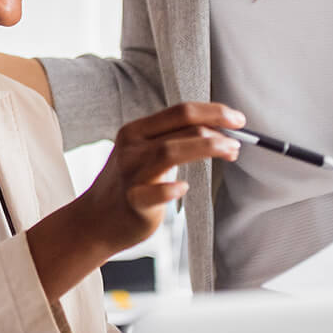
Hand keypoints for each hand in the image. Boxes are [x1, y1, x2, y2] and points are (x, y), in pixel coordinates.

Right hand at [78, 102, 245, 245]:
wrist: (94, 221)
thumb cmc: (128, 186)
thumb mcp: (143, 154)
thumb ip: (172, 141)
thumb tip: (218, 133)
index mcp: (136, 131)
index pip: (180, 111)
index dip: (213, 112)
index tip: (237, 120)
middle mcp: (132, 147)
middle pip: (180, 126)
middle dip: (216, 129)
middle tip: (238, 140)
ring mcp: (131, 173)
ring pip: (170, 151)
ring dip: (206, 148)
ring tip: (229, 152)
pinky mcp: (133, 201)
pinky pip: (153, 193)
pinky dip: (170, 188)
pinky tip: (184, 187)